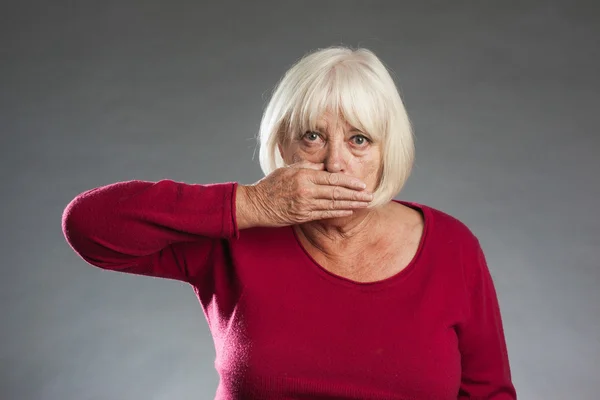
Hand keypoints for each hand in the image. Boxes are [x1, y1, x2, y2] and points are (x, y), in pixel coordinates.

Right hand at [237, 161, 372, 228]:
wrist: (255, 204)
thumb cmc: (271, 185)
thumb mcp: (289, 169)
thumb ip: (308, 167)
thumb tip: (326, 166)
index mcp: (304, 175)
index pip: (332, 178)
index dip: (350, 182)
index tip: (362, 184)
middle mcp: (306, 190)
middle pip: (337, 192)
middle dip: (356, 194)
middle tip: (370, 196)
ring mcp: (305, 204)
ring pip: (333, 204)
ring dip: (351, 205)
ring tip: (365, 204)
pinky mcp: (302, 216)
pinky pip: (324, 214)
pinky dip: (338, 213)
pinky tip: (349, 211)